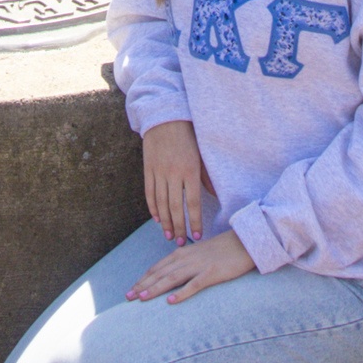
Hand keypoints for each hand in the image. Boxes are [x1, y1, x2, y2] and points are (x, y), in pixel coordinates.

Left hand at [127, 229, 258, 303]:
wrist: (245, 242)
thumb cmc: (222, 250)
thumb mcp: (199, 254)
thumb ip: (184, 263)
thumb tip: (171, 275)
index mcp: (182, 254)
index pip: (157, 268)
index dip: (143, 279)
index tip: (130, 290)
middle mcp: (187, 258)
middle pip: (160, 273)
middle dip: (142, 285)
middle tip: (127, 297)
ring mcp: (199, 265)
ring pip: (172, 278)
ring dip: (155, 288)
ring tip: (142, 298)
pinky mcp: (212, 273)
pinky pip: (194, 284)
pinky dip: (181, 292)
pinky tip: (170, 301)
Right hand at [142, 119, 211, 242]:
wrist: (165, 118)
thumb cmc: (188, 137)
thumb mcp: (201, 155)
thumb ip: (206, 177)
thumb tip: (214, 196)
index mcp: (190, 170)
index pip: (193, 202)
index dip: (195, 221)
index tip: (197, 235)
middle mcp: (173, 173)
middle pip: (176, 207)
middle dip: (178, 227)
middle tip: (180, 243)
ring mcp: (159, 172)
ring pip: (161, 203)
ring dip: (165, 222)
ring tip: (168, 236)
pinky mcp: (148, 169)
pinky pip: (149, 193)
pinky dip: (153, 208)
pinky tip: (157, 219)